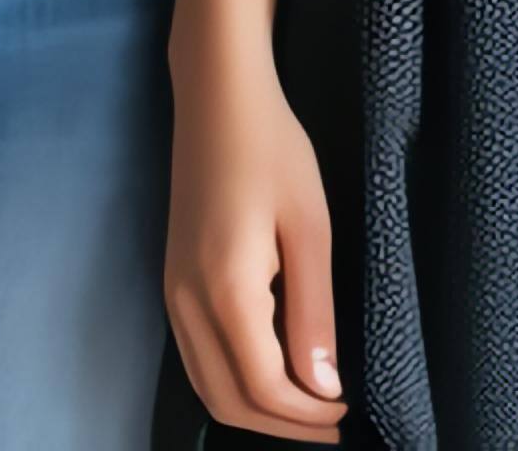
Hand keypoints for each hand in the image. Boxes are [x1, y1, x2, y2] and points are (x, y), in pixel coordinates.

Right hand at [164, 60, 347, 437]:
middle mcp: (186, 303)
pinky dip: (233, 382)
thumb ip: (314, 312)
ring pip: (207, 384)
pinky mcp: (173, 283)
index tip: (345, 412)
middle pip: (227, 399)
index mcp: (225, 291)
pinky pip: (197, 357)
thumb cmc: (272, 150)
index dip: (306, 414)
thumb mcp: (310, 229)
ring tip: (309, 408)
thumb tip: (323, 385)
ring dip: (255, 409)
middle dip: (281, 426)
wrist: (217, 100)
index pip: (262, 386)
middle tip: (333, 425)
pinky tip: (274, 371)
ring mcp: (172, 294)